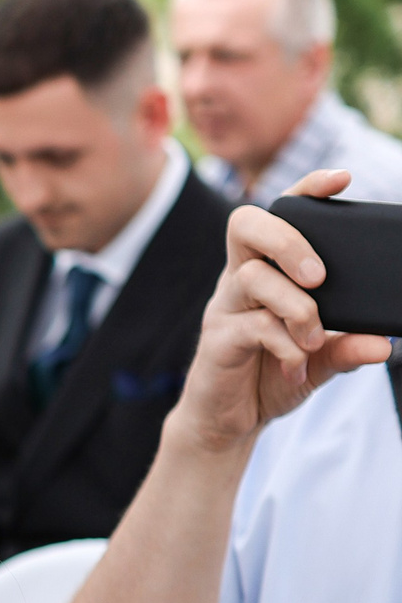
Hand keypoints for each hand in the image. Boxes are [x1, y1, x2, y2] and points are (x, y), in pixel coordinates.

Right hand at [176, 167, 391, 454]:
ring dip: (296, 304)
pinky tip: (297, 364)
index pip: (278, 215)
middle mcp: (239, 281)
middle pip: (246, 226)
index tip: (341, 179)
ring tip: (315, 337)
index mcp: (265, 272)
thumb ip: (348, 347)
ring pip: (252, 276)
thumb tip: (385, 343)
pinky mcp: (217, 341)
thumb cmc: (268, 378)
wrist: (228, 423)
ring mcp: (224, 309)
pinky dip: (286, 344)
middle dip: (289, 240)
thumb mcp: (320, 360)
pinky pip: (253, 327)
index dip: (306, 189)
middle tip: (320, 276)